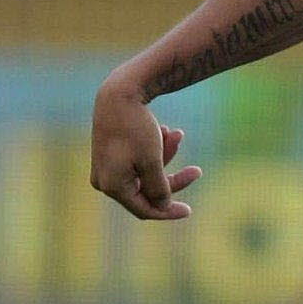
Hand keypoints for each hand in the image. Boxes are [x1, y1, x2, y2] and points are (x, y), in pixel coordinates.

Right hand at [90, 84, 201, 221]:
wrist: (119, 92)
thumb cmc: (135, 128)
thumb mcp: (152, 161)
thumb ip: (159, 189)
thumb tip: (162, 207)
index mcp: (112, 186)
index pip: (144, 209)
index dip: (168, 211)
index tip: (189, 210)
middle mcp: (105, 180)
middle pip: (147, 191)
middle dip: (173, 178)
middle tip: (197, 171)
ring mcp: (106, 167)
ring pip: (145, 172)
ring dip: (166, 155)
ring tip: (177, 134)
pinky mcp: (111, 153)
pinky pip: (138, 160)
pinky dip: (155, 148)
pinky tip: (167, 130)